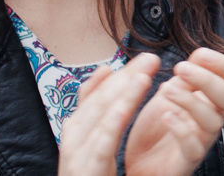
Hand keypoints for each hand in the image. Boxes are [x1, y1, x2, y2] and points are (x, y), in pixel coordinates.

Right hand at [58, 53, 159, 175]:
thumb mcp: (95, 145)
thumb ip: (100, 113)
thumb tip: (106, 76)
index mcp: (77, 133)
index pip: (96, 98)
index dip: (119, 77)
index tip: (142, 60)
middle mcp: (73, 140)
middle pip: (98, 102)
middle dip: (125, 78)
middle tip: (151, 58)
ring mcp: (76, 154)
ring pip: (98, 117)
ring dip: (120, 93)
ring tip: (143, 74)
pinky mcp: (85, 168)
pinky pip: (100, 143)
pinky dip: (111, 122)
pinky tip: (125, 107)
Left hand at [121, 48, 223, 175]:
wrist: (135, 163)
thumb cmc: (154, 129)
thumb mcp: (169, 93)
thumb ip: (185, 75)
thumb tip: (198, 54)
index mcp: (212, 102)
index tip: (199, 54)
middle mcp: (212, 121)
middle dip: (208, 80)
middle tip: (181, 68)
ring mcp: (201, 141)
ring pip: (213, 121)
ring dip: (190, 100)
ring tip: (165, 89)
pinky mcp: (186, 161)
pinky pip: (194, 148)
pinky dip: (182, 129)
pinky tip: (166, 116)